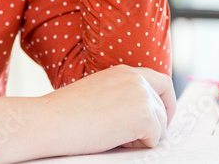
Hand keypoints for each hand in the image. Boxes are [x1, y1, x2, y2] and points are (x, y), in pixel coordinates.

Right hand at [41, 65, 175, 154]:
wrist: (52, 120)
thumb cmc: (66, 112)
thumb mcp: (99, 92)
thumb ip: (121, 94)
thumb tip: (138, 114)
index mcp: (125, 71)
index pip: (161, 82)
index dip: (166, 102)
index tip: (161, 118)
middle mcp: (137, 79)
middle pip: (163, 106)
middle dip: (154, 125)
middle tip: (135, 138)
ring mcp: (142, 96)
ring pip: (161, 124)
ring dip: (144, 136)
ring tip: (116, 137)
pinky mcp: (144, 116)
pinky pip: (155, 139)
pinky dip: (140, 146)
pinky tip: (117, 141)